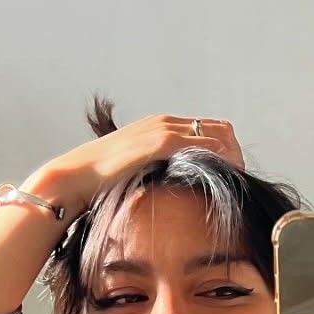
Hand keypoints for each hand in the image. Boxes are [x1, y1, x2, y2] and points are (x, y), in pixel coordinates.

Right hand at [41, 113, 243, 211]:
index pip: (210, 129)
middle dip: (235, 154)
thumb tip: (174, 191)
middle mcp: (165, 122)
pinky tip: (223, 178)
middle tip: (239, 180)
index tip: (232, 175)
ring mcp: (162, 129)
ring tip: (236, 182)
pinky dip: (218, 159)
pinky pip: (202, 144)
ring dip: (232, 158)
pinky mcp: (159, 142)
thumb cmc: (100, 182)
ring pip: (217, 134)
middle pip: (221, 128)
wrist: (74, 177)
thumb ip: (157, 174)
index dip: (227, 151)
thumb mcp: (136, 174)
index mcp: (161, 127)